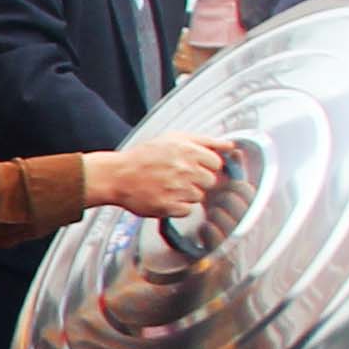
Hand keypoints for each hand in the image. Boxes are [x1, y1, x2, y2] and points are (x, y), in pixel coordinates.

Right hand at [79, 134, 228, 218]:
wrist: (117, 175)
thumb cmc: (145, 156)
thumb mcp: (173, 138)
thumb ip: (205, 141)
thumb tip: (231, 145)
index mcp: (188, 150)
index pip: (217, 163)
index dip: (207, 166)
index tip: (195, 167)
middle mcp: (185, 169)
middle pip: (210, 181)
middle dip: (198, 180)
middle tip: (180, 177)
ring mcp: (177, 189)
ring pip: (199, 197)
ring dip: (187, 194)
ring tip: (169, 187)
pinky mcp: (169, 206)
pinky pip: (186, 211)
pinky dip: (177, 207)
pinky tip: (165, 197)